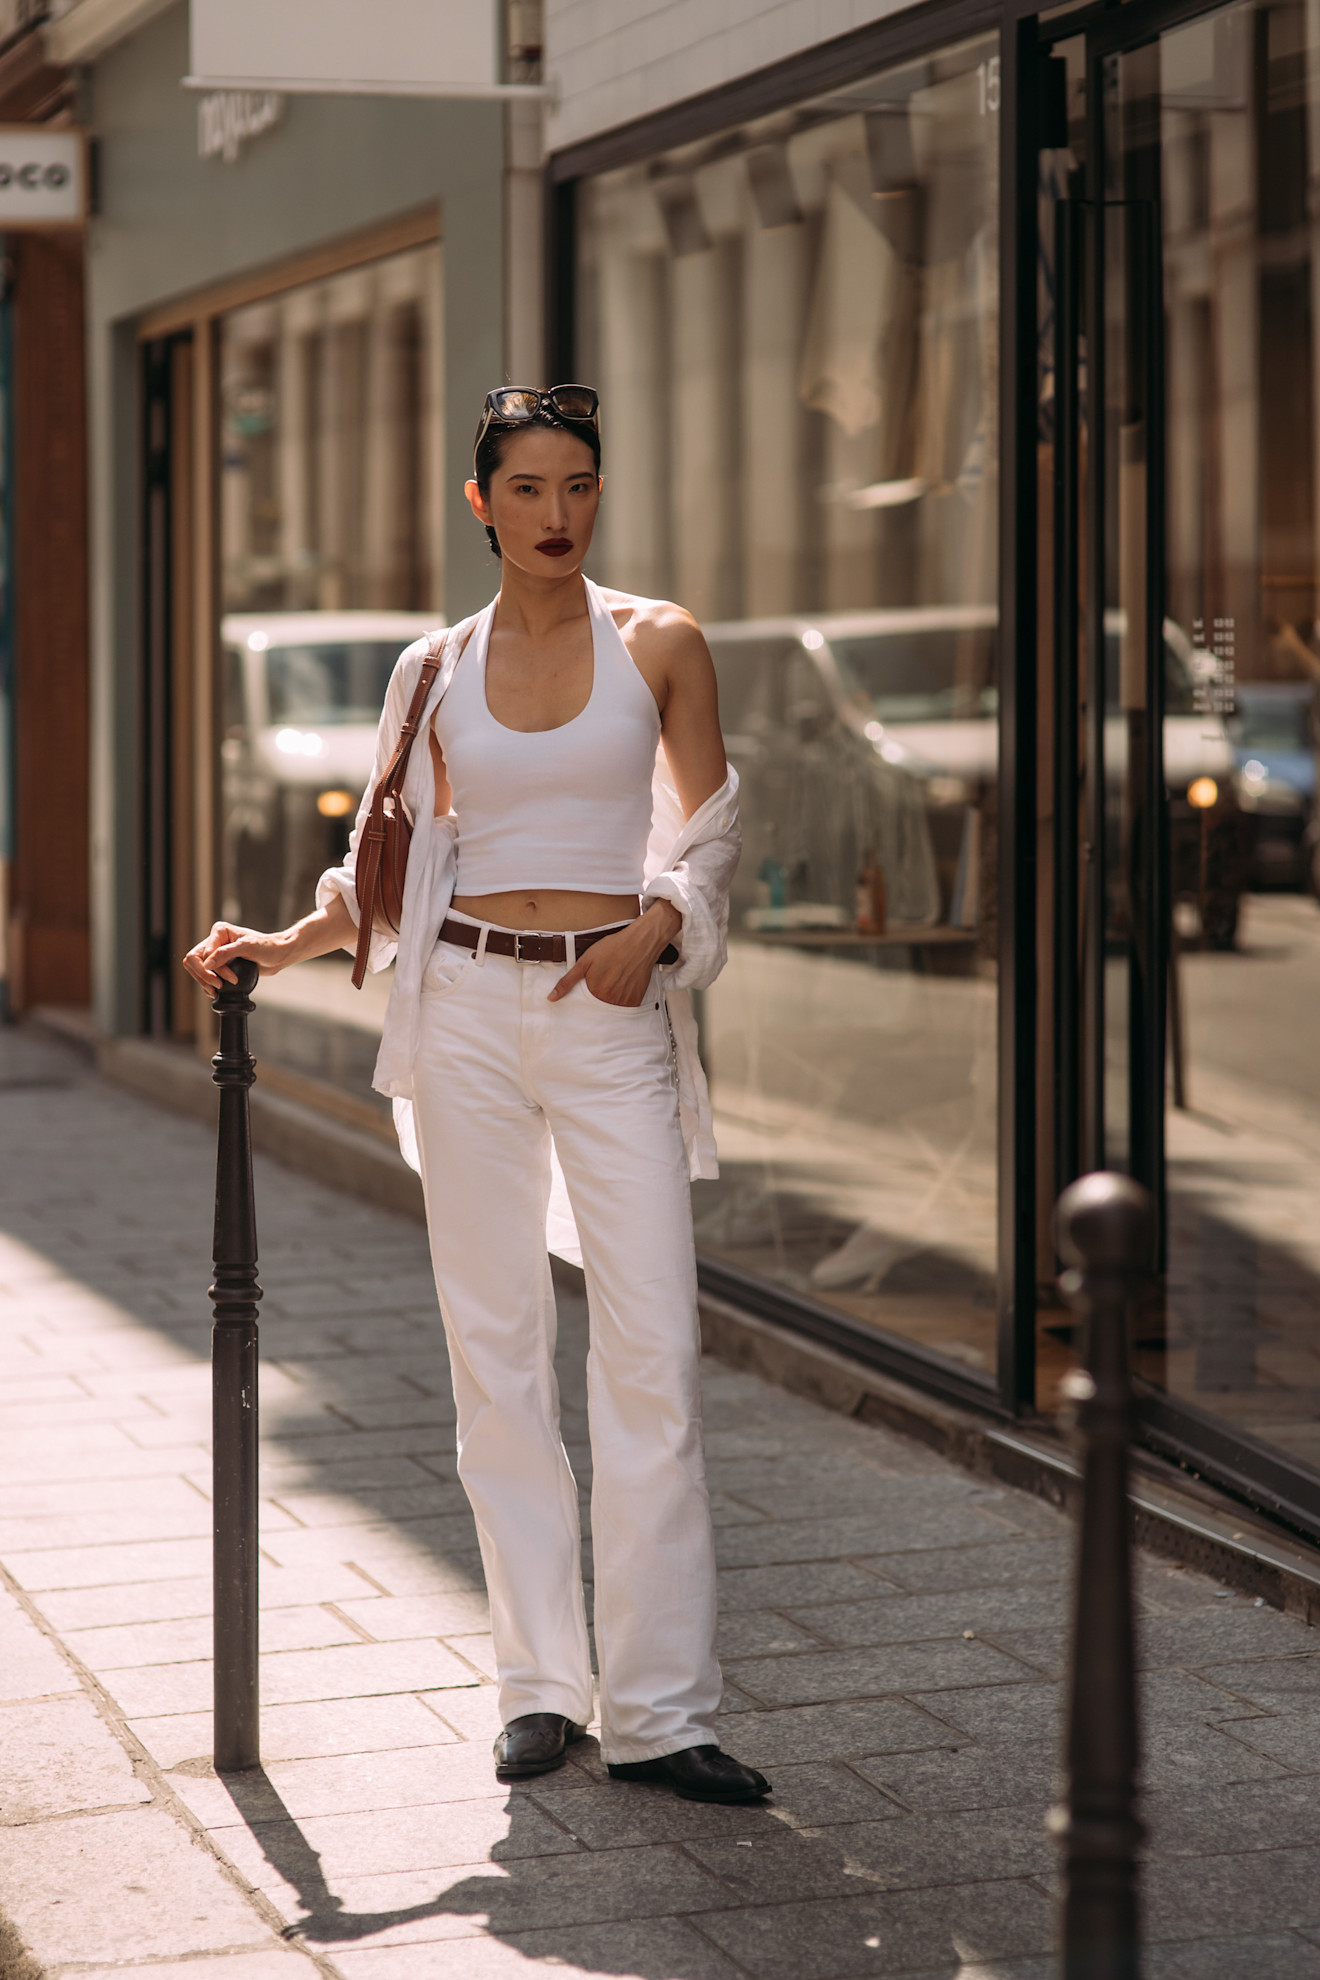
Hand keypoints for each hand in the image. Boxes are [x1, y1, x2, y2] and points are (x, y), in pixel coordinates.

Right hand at [183, 922, 292, 991]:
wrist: (278, 955)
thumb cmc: (267, 947)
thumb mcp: (247, 947)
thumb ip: (225, 953)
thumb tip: (206, 965)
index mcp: (219, 931)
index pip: (201, 954)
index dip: (210, 969)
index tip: (229, 978)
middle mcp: (215, 940)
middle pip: (193, 961)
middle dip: (204, 976)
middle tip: (219, 987)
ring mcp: (216, 953)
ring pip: (196, 969)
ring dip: (204, 981)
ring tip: (217, 991)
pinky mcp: (220, 964)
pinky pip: (205, 975)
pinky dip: (207, 984)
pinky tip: (216, 992)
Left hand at [548, 904, 679, 1007]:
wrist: (639, 943)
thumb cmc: (612, 948)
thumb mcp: (584, 962)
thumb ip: (567, 982)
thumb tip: (552, 997)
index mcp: (595, 993)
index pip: (584, 1007)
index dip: (583, 999)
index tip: (588, 990)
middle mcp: (610, 1001)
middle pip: (598, 1008)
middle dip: (596, 998)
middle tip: (602, 981)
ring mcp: (624, 1001)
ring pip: (611, 1008)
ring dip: (609, 999)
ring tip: (612, 980)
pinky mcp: (636, 1000)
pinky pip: (624, 1007)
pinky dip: (621, 999)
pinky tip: (621, 985)